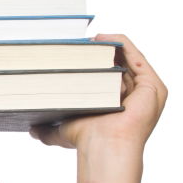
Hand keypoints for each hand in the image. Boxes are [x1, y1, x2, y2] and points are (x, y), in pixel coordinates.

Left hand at [31, 34, 167, 150]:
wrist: (104, 146)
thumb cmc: (87, 140)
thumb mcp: (62, 131)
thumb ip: (47, 131)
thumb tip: (31, 130)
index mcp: (116, 104)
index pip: (105, 76)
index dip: (91, 62)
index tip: (72, 51)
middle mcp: (133, 96)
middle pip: (116, 65)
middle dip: (98, 52)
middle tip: (78, 40)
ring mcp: (144, 90)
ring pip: (126, 59)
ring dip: (108, 46)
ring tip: (88, 37)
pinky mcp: (151, 83)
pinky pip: (136, 56)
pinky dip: (121, 43)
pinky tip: (102, 38)